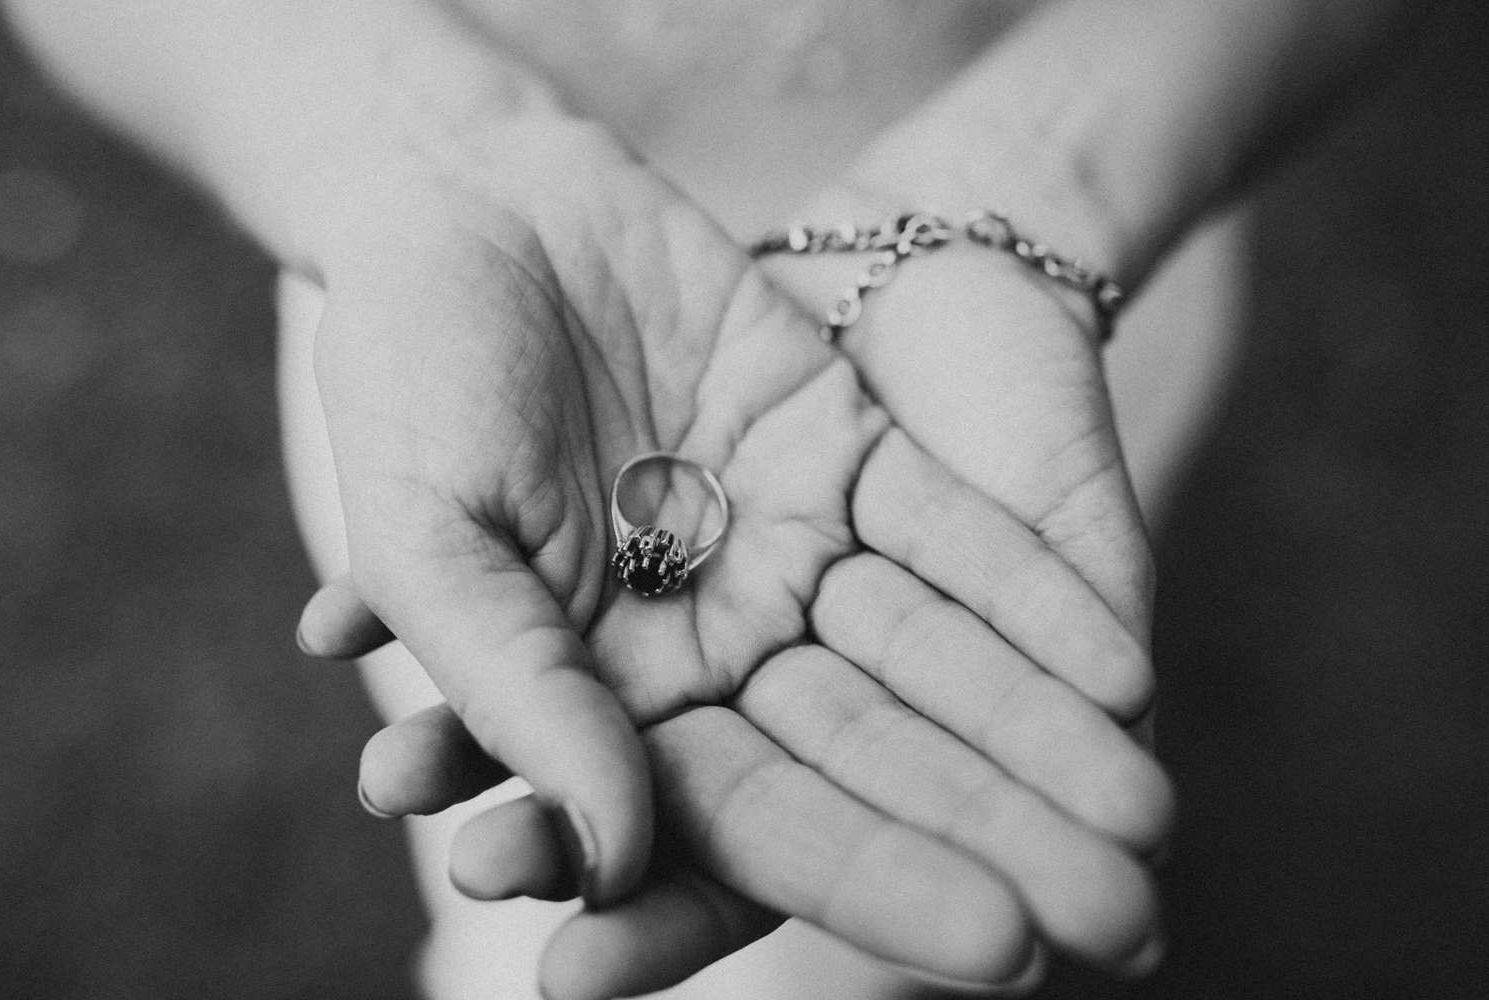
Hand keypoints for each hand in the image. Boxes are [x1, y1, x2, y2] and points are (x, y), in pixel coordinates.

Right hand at [300, 116, 1169, 995]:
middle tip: (1125, 924)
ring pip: (934, 659)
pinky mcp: (849, 452)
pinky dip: (1034, 601)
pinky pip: (955, 537)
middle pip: (871, 757)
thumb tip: (618, 859)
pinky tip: (1125, 681)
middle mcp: (713, 640)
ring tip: (1149, 821)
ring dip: (1042, 736)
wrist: (471, 198)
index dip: (871, 878)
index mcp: (607, 695)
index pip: (748, 816)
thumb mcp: (426, 537)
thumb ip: (520, 695)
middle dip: (995, 834)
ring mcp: (789, 545)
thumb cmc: (410, 368)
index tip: (995, 944)